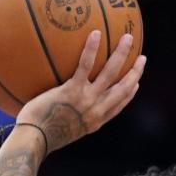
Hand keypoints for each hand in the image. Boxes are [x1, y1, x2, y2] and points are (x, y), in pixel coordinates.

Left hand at [15, 31, 144, 153]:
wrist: (33, 141)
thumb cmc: (39, 137)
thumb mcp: (61, 132)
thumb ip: (69, 119)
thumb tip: (62, 110)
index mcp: (94, 122)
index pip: (118, 106)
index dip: (129, 93)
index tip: (136, 83)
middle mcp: (95, 111)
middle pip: (123, 88)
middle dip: (135, 72)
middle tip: (142, 58)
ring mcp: (86, 100)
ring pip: (111, 73)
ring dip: (122, 53)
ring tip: (128, 38)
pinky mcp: (73, 91)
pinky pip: (85, 65)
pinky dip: (92, 49)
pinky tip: (96, 33)